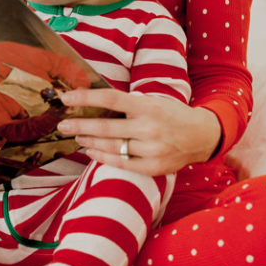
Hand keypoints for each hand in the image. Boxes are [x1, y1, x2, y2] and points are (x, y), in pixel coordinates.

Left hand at [57, 89, 221, 175]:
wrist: (202, 136)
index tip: (66, 98)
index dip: (85, 98)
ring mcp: (151, 150)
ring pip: (111, 147)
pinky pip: (121, 164)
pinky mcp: (153, 168)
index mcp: (148, 106)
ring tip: (76, 135)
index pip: (110, 99)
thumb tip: (94, 102)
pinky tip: (91, 150)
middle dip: (79, 125)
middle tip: (62, 124)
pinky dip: (103, 157)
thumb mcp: (153, 101)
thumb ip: (128, 104)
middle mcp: (149, 128)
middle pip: (105, 127)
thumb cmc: (172, 115)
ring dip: (89, 141)